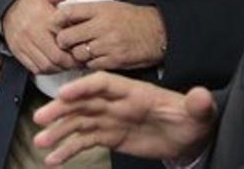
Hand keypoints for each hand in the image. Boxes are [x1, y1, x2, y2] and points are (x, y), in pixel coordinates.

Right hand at [0, 0, 78, 74]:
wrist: (6, 6)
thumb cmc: (27, 1)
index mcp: (43, 19)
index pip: (63, 40)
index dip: (75, 49)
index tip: (82, 49)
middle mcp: (33, 33)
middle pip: (56, 57)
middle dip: (69, 63)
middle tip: (78, 62)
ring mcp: (24, 44)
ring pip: (45, 65)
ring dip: (58, 68)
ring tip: (66, 65)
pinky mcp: (18, 51)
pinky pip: (33, 68)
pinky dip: (45, 70)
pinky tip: (52, 66)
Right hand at [33, 72, 215, 165]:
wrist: (189, 135)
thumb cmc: (191, 119)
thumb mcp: (199, 112)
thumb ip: (197, 104)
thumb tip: (202, 96)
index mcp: (133, 91)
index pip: (102, 84)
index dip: (82, 88)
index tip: (63, 94)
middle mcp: (115, 103)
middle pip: (82, 102)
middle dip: (60, 110)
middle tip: (40, 119)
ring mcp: (109, 119)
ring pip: (77, 122)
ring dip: (57, 131)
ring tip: (40, 142)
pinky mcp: (108, 136)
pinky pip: (83, 141)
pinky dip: (67, 149)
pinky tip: (53, 159)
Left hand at [54, 2, 166, 70]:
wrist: (157, 32)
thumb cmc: (133, 19)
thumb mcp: (109, 7)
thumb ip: (87, 12)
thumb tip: (64, 15)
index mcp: (100, 10)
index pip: (67, 12)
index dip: (56, 20)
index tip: (53, 24)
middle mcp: (102, 26)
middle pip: (67, 36)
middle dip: (63, 41)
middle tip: (65, 42)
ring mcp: (108, 44)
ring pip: (77, 53)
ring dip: (76, 54)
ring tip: (82, 50)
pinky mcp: (114, 60)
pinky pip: (91, 65)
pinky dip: (89, 63)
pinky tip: (94, 58)